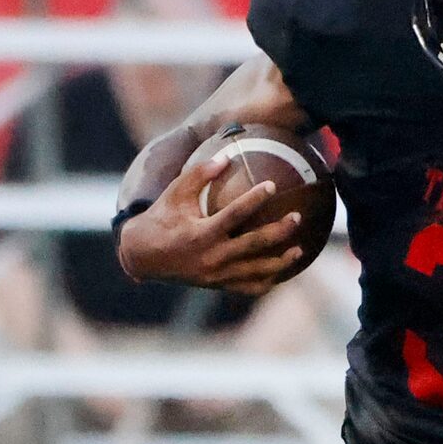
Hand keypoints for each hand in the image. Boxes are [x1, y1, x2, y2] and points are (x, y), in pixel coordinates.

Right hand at [115, 152, 312, 293]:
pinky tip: (281, 272)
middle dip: (278, 231)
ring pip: (256, 271)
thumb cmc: (161, 218)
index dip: (254, 199)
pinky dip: (267, 282)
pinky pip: (248, 288)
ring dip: (280, 262)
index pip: (235, 214)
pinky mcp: (217, 285)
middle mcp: (211, 257)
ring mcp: (216, 275)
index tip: (272, 185)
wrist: (142, 257)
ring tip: (300, 250)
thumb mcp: (175, 192)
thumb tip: (226, 155)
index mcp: (201, 234)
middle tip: (297, 217)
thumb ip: (200, 173)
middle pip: (254, 245)